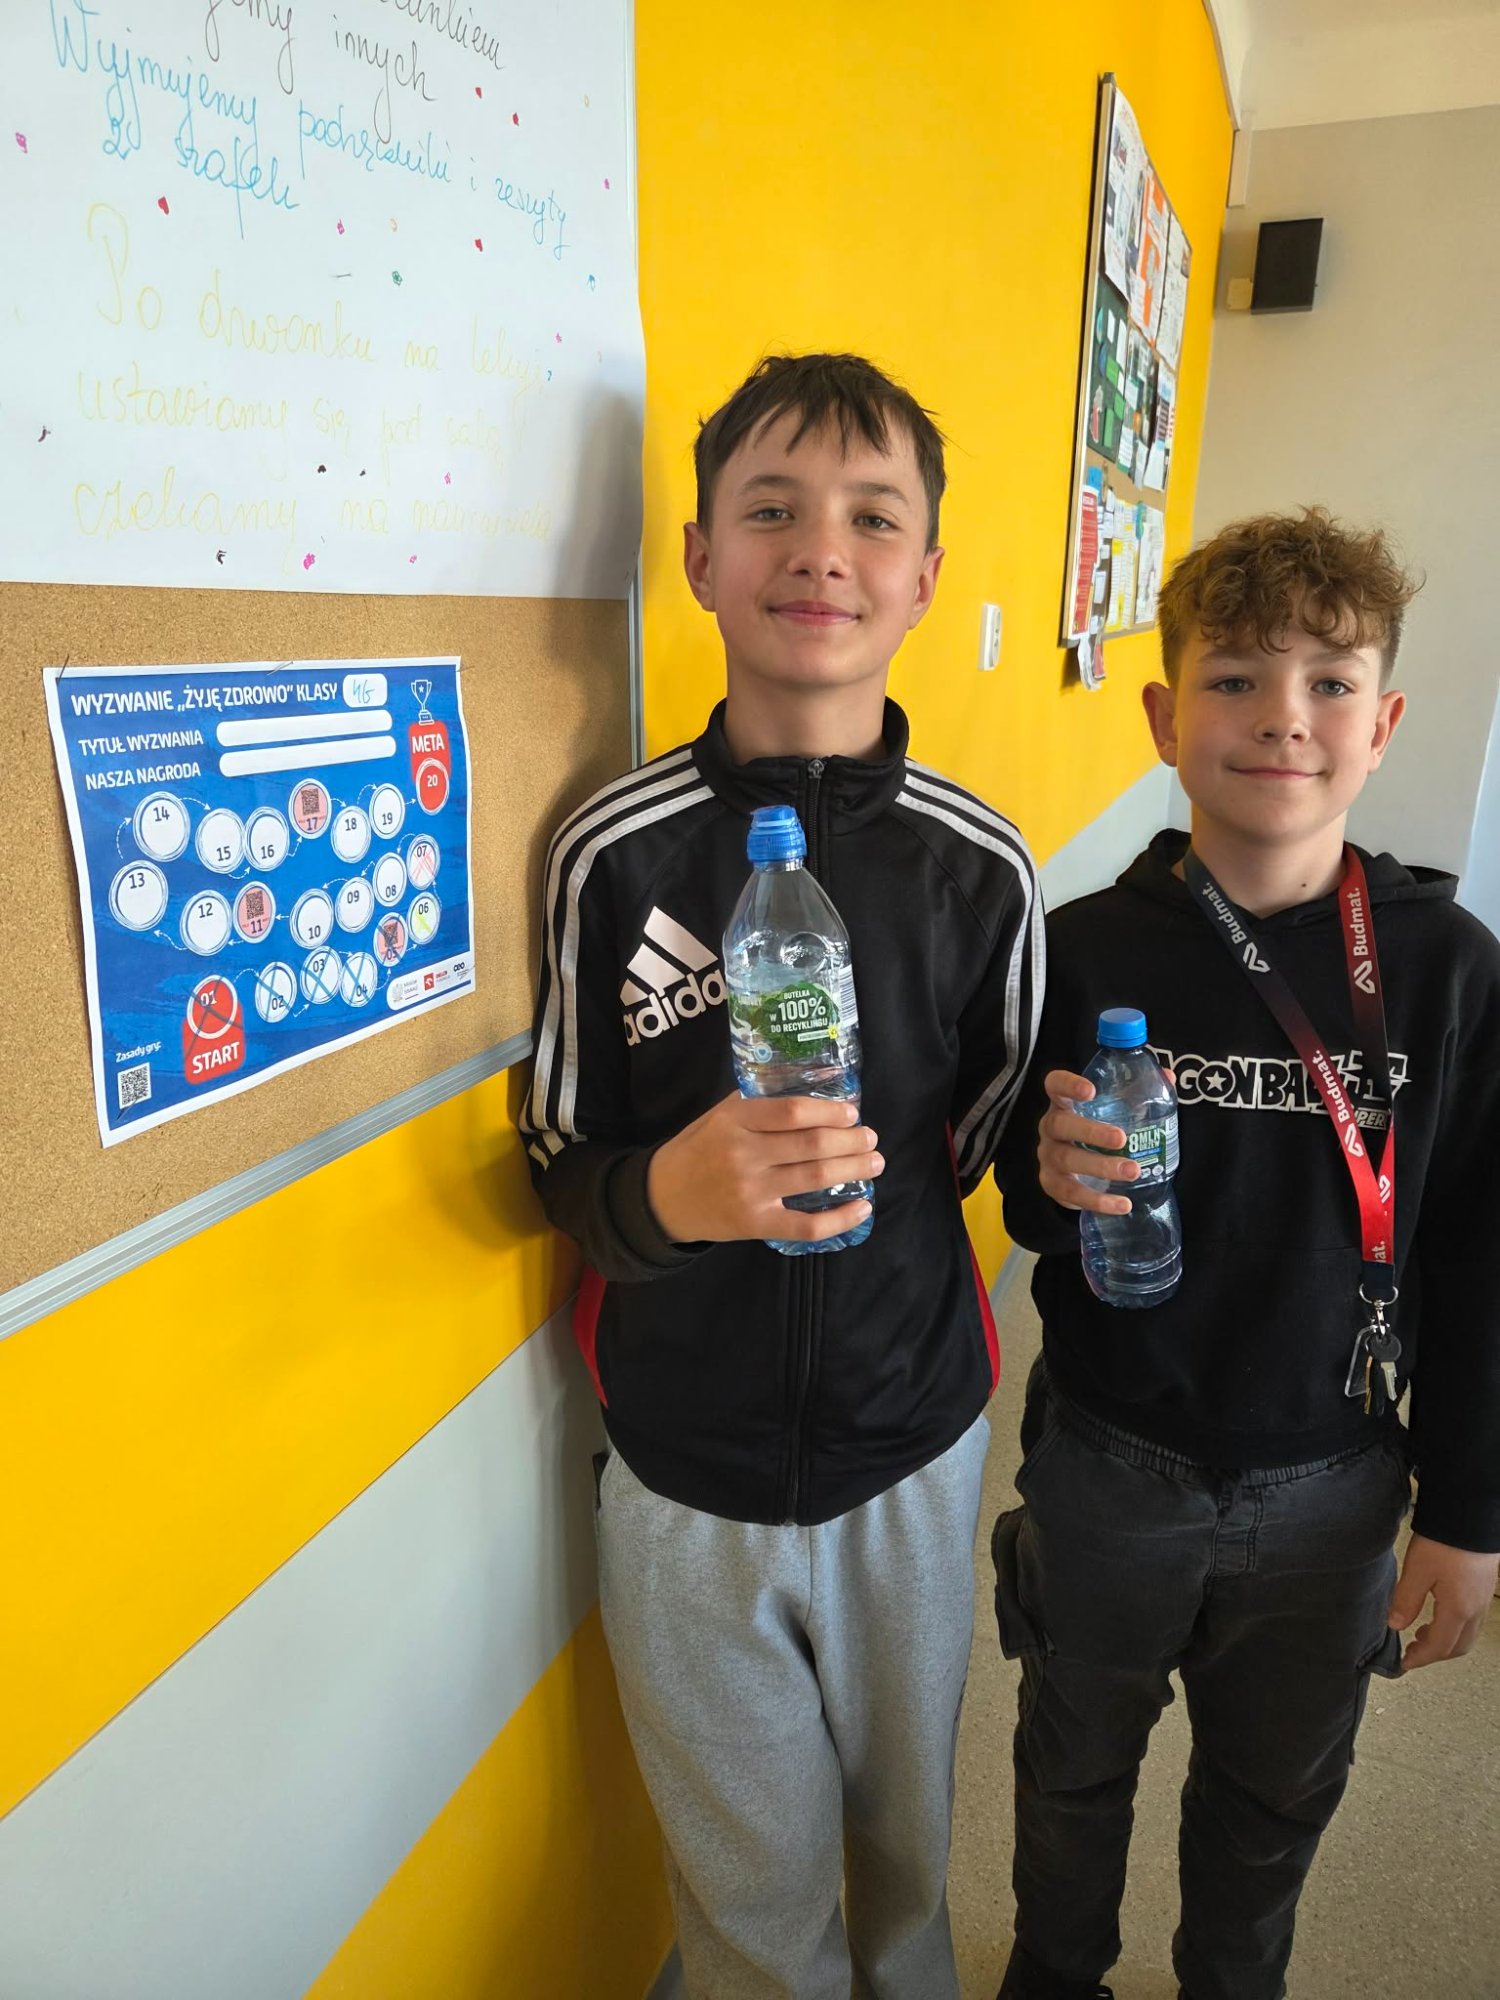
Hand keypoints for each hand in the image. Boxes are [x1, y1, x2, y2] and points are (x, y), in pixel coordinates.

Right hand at [646, 1090, 882, 1245]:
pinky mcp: (755, 1224)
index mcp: (735, 1121)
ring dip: (854, 1169)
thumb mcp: (717, 1116)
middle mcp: (744, 1154)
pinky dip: (840, 1219)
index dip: (830, 1111)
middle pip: (812, 1145)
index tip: (851, 1112)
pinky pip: (806, 1225)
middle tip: (871, 1138)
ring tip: (874, 1163)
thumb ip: (756, 1105)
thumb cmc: (695, 1151)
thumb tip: (810, 1097)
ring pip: (815, 1178)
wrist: (661, 1199)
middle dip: (852, 1140)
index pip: (793, 1112)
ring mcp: (751, 1191)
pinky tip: (862, 1207)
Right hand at [1037, 1068, 1137, 1215]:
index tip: (1091, 1090)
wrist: (1076, 1171)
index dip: (1068, 1085)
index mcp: (1063, 1103)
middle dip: (1091, 1132)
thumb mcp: (1112, 1111)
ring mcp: (1048, 1157)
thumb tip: (1169, 1076)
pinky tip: (1123, 1204)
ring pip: (1066, 1160)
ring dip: (1101, 1166)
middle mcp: (1051, 1128)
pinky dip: (1099, 1201)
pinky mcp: (1052, 1184)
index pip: (1055, 1085)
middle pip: (1060, 1125)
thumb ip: (1138, 1092)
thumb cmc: (1096, 1133)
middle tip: (1122, 1138)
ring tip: (1133, 1171)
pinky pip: (1072, 1193)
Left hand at [1387, 1533, 1499, 1669]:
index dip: (1421, 1658)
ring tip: (1421, 1632)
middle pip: (1458, 1646)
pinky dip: (1455, 1626)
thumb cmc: (1442, 1543)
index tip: (1404, 1663)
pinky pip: (1472, 1619)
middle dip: (1435, 1653)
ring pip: (1467, 1634)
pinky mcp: (1484, 1586)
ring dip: (1446, 1640)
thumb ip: (1406, 1600)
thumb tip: (1395, 1625)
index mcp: (1458, 1610)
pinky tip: (1438, 1612)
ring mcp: (1483, 1599)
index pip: (1440, 1647)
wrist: (1470, 1514)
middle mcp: (1475, 1610)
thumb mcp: (1417, 1570)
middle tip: (1412, 1650)